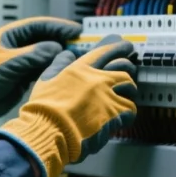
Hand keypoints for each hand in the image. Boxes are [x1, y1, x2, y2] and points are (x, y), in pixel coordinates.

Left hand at [0, 17, 81, 139]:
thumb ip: (34, 53)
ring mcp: (20, 61)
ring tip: (78, 57)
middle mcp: (16, 46)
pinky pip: (42, 69)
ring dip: (60, 56)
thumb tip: (56, 47)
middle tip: (81, 44)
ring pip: (45, 55)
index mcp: (9, 36)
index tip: (76, 30)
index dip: (58, 26)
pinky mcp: (23, 76)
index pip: (38, 26)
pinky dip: (53, 68)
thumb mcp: (10, 63)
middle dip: (62, 41)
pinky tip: (65, 70)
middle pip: (44, 39)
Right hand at [0, 36, 137, 176]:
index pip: (104, 51)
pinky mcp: (115, 114)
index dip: (117, 47)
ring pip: (130, 87)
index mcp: (80, 69)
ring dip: (128, 91)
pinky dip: (128, 113)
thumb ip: (59, 64)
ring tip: (125, 96)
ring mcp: (108, 96)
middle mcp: (97, 79)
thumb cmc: (45, 109)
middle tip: (130, 71)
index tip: (125, 46)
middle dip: (128, 68)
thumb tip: (67, 54)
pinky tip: (122, 117)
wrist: (51, 131)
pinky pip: (131, 108)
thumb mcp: (46, 80)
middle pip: (123, 67)